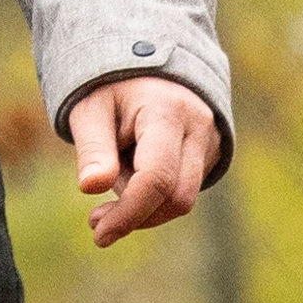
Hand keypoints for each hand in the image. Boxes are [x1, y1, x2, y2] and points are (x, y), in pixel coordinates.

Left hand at [71, 77, 219, 246]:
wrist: (147, 68)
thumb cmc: (112, 89)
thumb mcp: (91, 110)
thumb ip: (93, 149)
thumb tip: (91, 187)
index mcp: (167, 111)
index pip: (157, 177)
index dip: (129, 213)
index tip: (99, 234)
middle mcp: (199, 127)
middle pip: (178, 197)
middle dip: (136, 215)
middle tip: (96, 219)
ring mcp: (210, 141)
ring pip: (183, 198)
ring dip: (144, 203)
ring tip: (116, 175)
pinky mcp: (211, 154)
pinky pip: (185, 189)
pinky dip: (156, 193)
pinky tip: (134, 169)